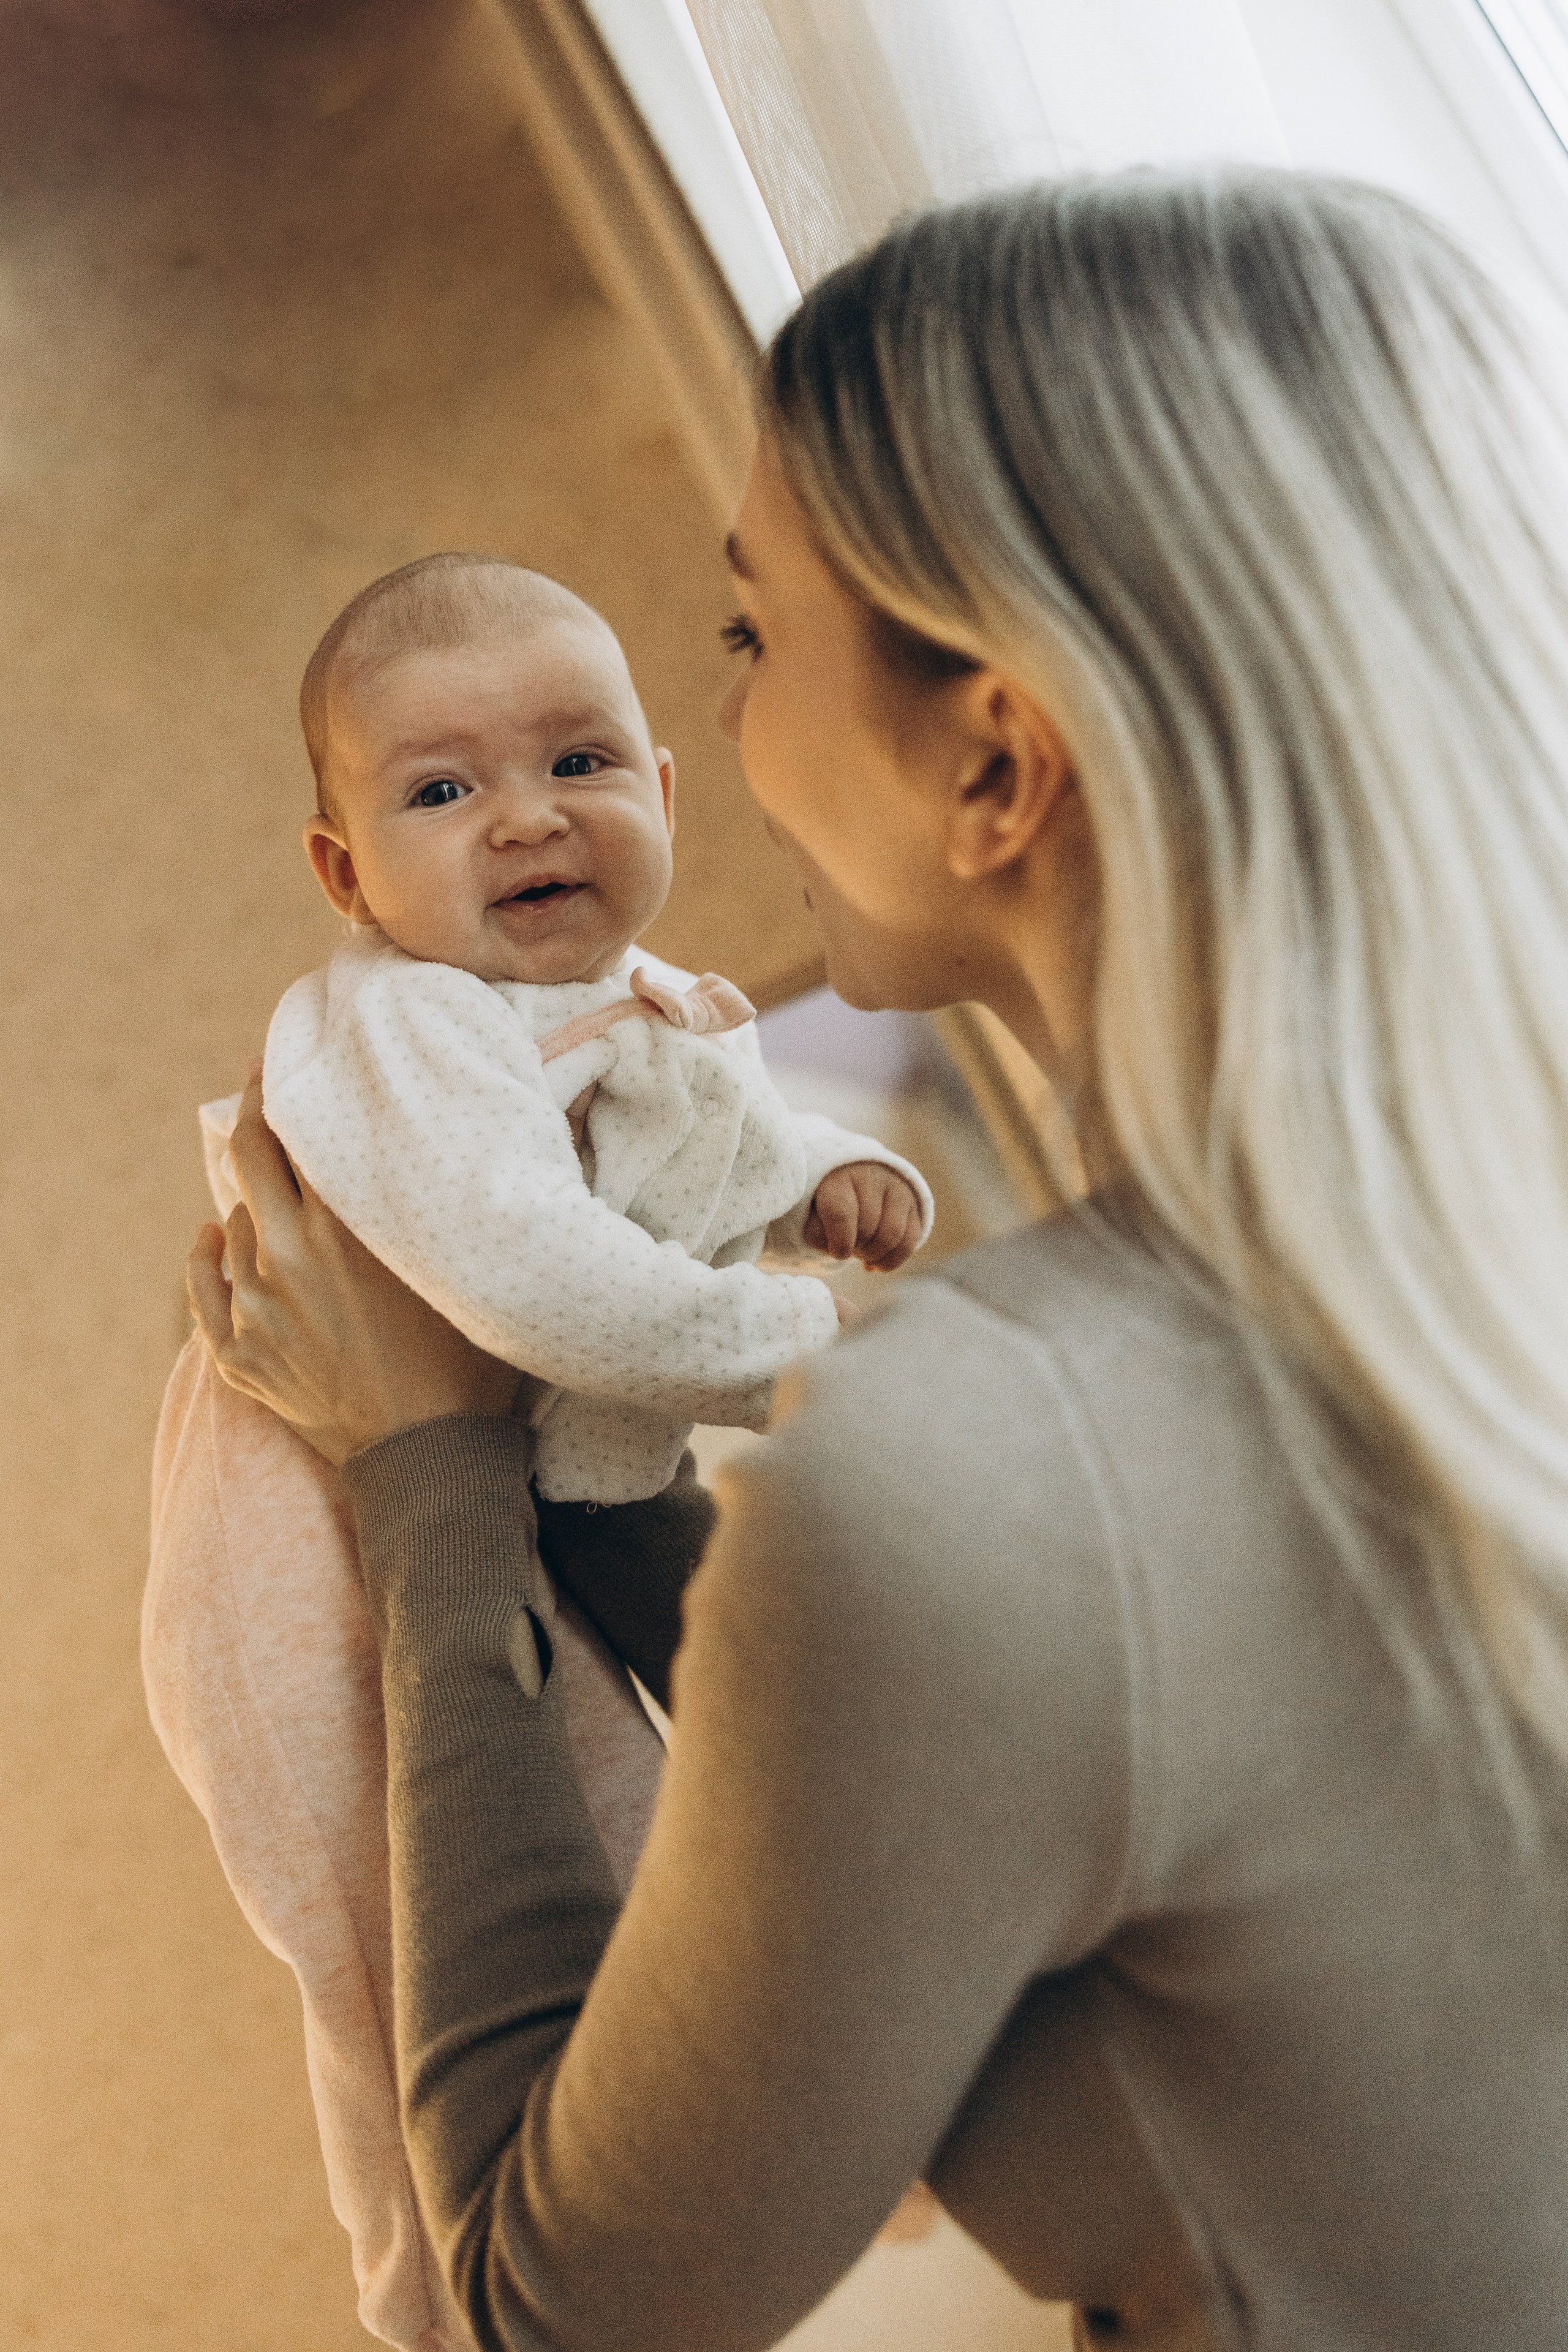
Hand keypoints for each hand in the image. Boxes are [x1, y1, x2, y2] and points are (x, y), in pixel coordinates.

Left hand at [187, 1073, 519, 1465]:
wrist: (429, 1460)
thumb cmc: (468, 1361)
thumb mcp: (463, 1265)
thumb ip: (443, 1197)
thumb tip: (464, 1128)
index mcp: (343, 1228)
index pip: (294, 1130)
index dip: (288, 1089)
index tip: (287, 1064)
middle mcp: (287, 1257)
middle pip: (248, 1156)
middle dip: (255, 1116)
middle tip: (265, 1092)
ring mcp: (254, 1308)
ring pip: (232, 1220)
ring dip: (255, 1202)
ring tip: (281, 1198)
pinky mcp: (236, 1354)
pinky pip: (202, 1283)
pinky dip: (207, 1253)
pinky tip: (213, 1236)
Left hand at [803, 1163, 921, 1270]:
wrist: (854, 1185)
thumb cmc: (829, 1206)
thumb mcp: (813, 1216)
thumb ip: (817, 1232)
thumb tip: (842, 1249)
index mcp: (840, 1177)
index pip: (841, 1213)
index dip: (839, 1242)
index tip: (837, 1252)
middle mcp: (872, 1177)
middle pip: (867, 1228)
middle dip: (856, 1248)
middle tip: (849, 1247)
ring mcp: (897, 1189)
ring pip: (892, 1235)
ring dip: (873, 1255)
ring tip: (861, 1254)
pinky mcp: (914, 1205)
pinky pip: (909, 1241)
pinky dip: (890, 1261)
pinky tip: (875, 1263)